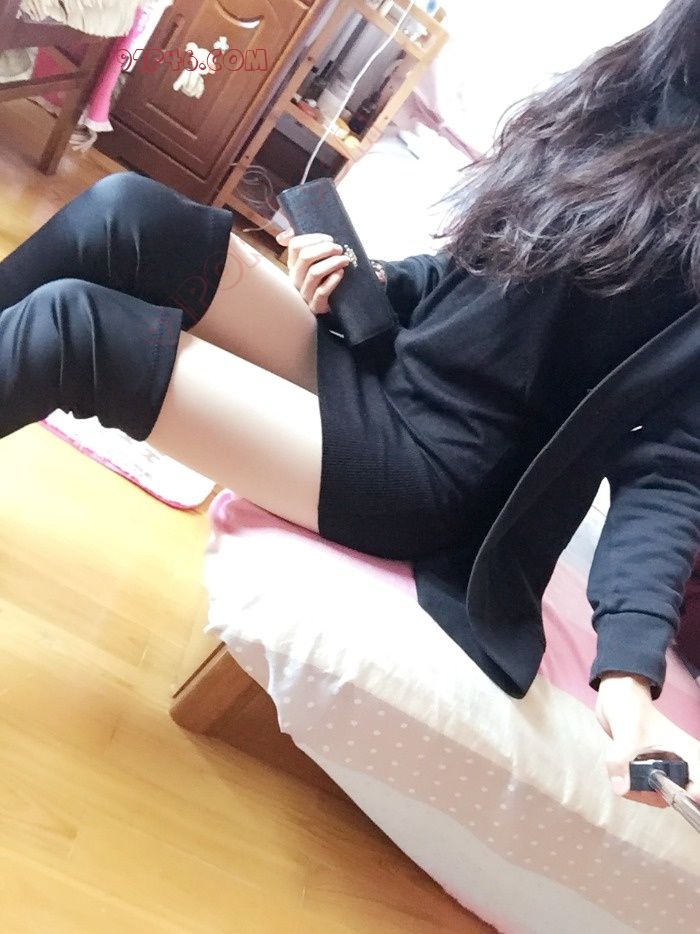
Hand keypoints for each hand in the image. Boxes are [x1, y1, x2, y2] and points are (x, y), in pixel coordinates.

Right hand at [275, 228, 349, 314]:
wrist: (331, 308)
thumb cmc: (324, 281)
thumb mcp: (313, 263)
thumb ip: (304, 245)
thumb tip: (284, 235)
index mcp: (293, 266)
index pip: (295, 245)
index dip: (313, 238)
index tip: (329, 239)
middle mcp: (296, 279)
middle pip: (305, 257)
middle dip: (325, 249)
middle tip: (339, 249)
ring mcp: (304, 294)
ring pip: (314, 273)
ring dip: (332, 262)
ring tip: (345, 260)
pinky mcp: (316, 306)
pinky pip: (322, 291)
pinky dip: (333, 280)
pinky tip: (341, 273)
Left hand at [596, 671, 699, 807]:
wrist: (618, 697)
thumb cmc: (631, 709)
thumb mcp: (627, 734)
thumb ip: (622, 761)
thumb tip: (621, 788)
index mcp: (688, 754)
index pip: (698, 786)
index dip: (690, 796)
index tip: (672, 796)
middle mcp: (682, 763)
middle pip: (678, 795)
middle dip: (654, 795)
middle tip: (630, 785)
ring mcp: (667, 767)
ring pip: (660, 793)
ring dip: (639, 790)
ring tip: (622, 772)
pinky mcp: (653, 768)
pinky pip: (647, 787)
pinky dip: (634, 785)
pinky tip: (622, 771)